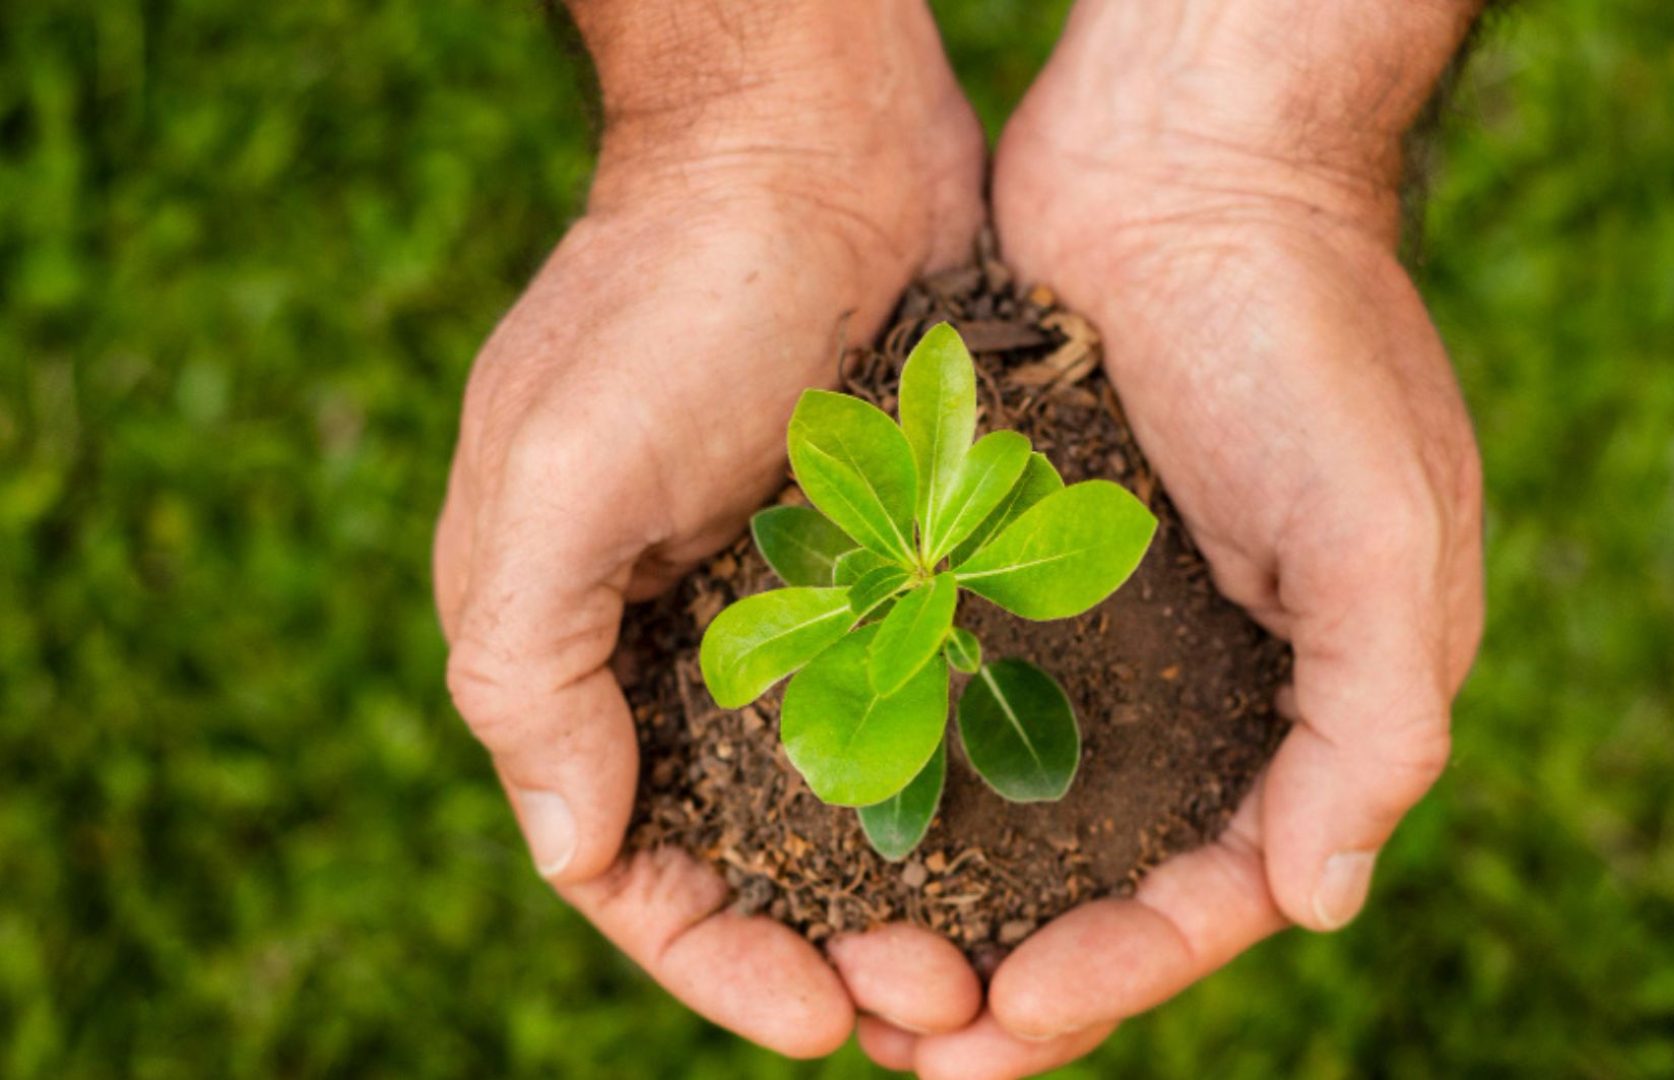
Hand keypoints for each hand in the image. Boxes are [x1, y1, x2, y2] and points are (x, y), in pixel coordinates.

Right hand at [433, 0, 988, 1054]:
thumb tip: (573, 851)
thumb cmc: (663, 299)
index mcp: (586, 650)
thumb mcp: (551, 480)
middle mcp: (695, 649)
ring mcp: (808, 609)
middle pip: (760, 859)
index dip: (719, 958)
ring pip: (863, 804)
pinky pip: (937, 706)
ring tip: (1003, 964)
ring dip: (922, 893)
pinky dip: (974, 784)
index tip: (822, 1020)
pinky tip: (1046, 839)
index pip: (638, 863)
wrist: (807, 143)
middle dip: (837, 949)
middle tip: (942, 1007)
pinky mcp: (905, 560)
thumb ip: (528, 669)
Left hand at [865, 1, 1485, 1072]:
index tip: (1006, 1019)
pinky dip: (910, 778)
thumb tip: (1318, 904)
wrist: (1188, 161)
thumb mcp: (1386, 534)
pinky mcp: (1015, 570)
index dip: (1123, 973)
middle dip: (1022, 977)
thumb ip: (1376, 722)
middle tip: (910, 1047)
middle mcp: (1213, 687)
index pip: (1225, 892)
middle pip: (1113, 883)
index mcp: (1316, 701)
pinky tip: (827, 829)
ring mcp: (1109, 631)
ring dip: (951, 903)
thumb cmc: (1305, 336)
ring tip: (851, 976)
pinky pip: (961, 703)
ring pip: (1025, 816)